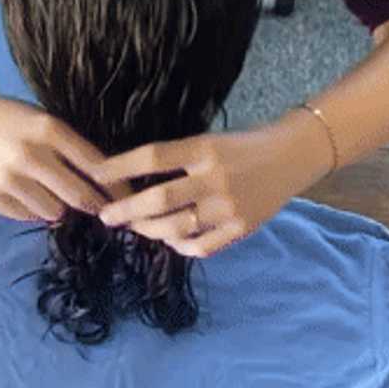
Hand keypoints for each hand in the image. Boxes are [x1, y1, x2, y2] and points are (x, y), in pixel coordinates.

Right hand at [0, 97, 132, 221]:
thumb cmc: (16, 121)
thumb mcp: (47, 122)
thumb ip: (73, 149)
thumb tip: (108, 186)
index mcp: (49, 129)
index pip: (94, 165)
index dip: (116, 187)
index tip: (129, 201)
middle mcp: (30, 154)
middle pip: (78, 195)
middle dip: (94, 206)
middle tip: (100, 209)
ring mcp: (9, 178)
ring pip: (54, 212)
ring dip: (61, 208)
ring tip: (53, 194)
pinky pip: (29, 216)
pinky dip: (35, 210)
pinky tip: (27, 193)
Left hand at [89, 120, 330, 257]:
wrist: (292, 156)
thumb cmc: (243, 147)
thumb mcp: (209, 140)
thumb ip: (178, 159)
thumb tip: (133, 181)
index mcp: (204, 149)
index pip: (153, 157)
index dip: (120, 167)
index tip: (96, 175)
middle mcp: (214, 178)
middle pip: (160, 200)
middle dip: (127, 210)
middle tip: (106, 216)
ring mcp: (229, 206)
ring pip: (177, 227)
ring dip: (149, 230)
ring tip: (136, 227)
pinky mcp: (241, 228)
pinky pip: (201, 247)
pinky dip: (180, 246)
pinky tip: (170, 240)